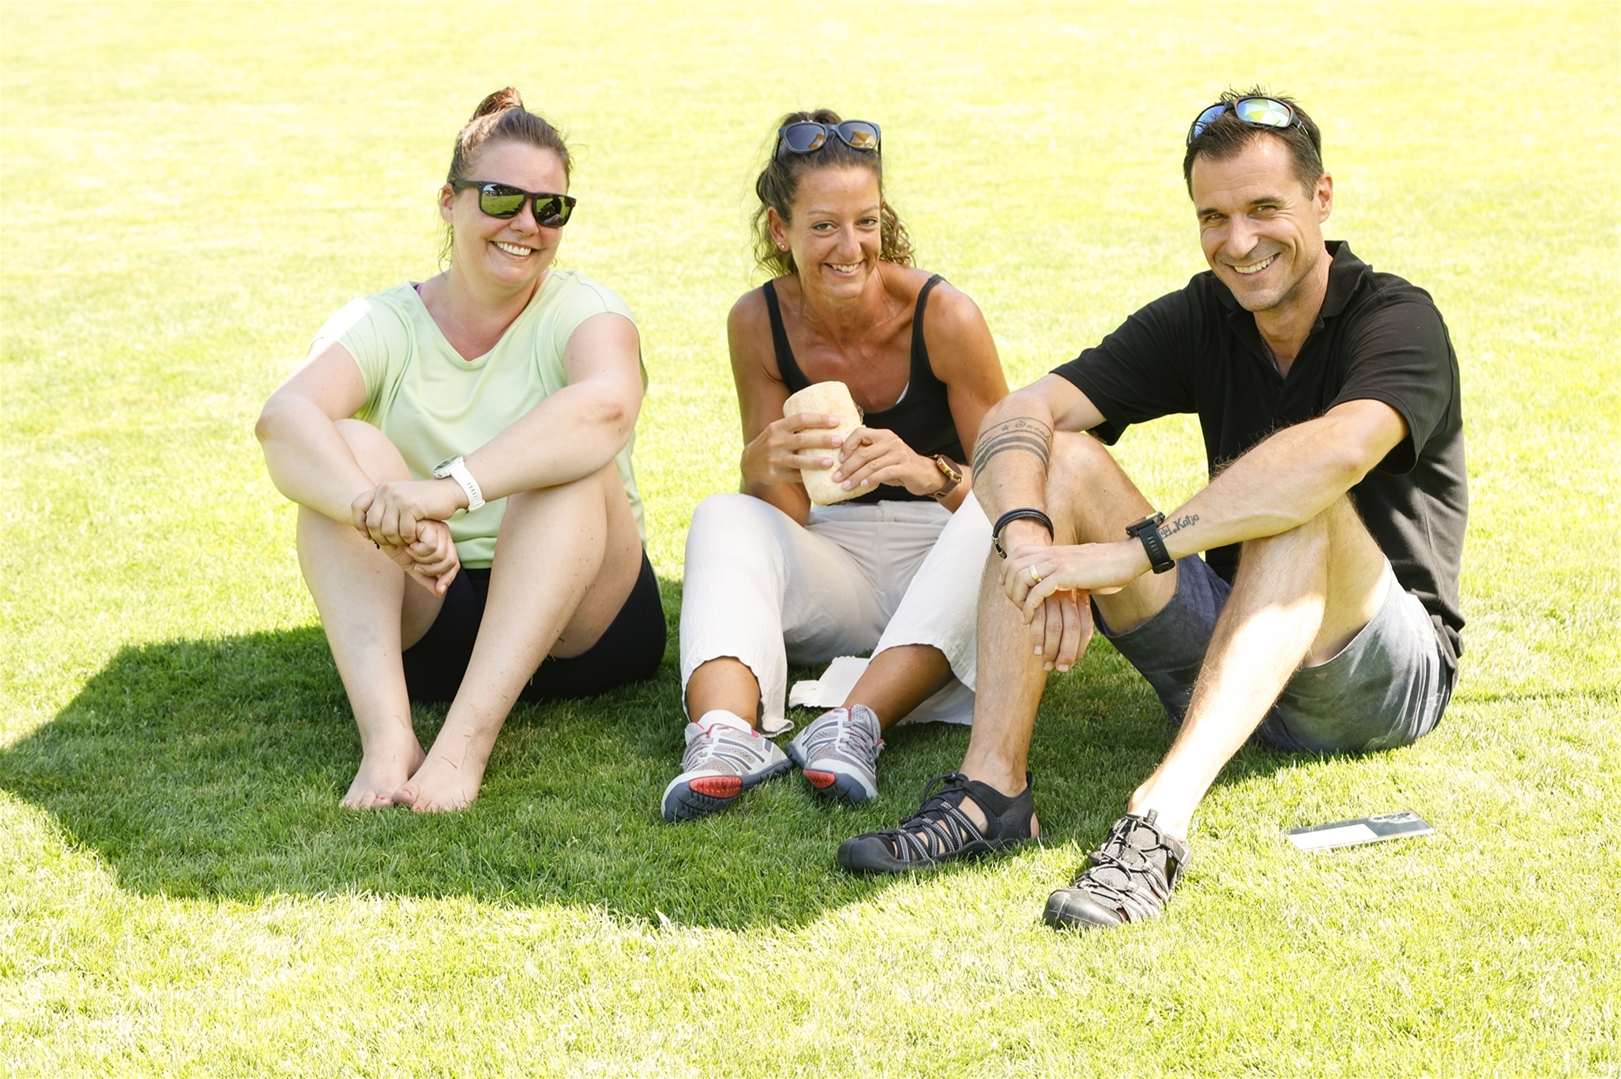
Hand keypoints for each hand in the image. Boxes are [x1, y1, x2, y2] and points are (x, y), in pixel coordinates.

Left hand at [351, 478, 464, 548]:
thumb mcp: (398, 500)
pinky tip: (415, 537)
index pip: (357, 506)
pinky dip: (409, 539)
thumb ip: (383, 509)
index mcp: (380, 488)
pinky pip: (404, 531)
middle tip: (394, 542)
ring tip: (405, 540)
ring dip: (397, 540)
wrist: (447, 492)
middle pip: (372, 523)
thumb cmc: (423, 502)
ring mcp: (398, 497)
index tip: (369, 535)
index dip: (359, 524)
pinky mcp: (411, 506)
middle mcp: (386, 490)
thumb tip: (365, 530)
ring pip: (387, 530)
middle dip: (382, 538)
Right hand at [378, 518, 460, 594]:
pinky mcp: (429, 524)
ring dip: (420, 558)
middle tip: (415, 563)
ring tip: (410, 550)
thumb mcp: (412, 565)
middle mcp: (443, 533)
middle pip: (450, 561)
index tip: (439, 589)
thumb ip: (426, 578)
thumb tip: (439, 592)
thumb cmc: (396, 546)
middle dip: (430, 569)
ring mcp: (437, 527)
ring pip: (440, 555)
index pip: (454, 564)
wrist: (380, 532)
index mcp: (442, 543)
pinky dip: (417, 550)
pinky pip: (431, 546)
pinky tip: (408, 543)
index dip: (448, 578)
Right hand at [741, 411, 844, 487]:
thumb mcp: (778, 430)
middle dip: (822, 440)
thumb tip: (830, 422)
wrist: (749, 464)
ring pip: (798, 461)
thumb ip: (797, 427)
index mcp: (778, 427)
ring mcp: (774, 459)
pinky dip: (808, 477)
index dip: (819, 419)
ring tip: (830, 462)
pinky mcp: (775, 475)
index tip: (836, 421)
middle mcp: (775, 442)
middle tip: (839, 441)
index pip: (800, 419)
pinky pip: (794, 477)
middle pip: (802, 440)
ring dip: (815, 462)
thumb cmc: (772, 443)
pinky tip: (820, 477)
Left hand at [832, 426, 937, 494]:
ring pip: (872, 465)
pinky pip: (884, 473)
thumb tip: (842, 465)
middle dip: (847, 467)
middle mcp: (891, 441)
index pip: (860, 433)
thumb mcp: (882, 456)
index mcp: (883, 435)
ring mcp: (899, 453)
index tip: (839, 459)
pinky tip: (864, 485)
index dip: (847, 445)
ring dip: (856, 477)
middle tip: (836, 477)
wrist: (925, 474)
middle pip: (863, 453)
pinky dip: (872, 480)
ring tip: (846, 485)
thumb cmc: (899, 466)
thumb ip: (867, 455)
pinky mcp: (906, 467)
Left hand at [1003, 539, 1144, 620]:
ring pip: (1020, 576)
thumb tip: (1060, 586)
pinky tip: (1029, 618)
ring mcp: (1057, 563)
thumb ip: (1065, 573)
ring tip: (1022, 613)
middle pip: (1011, 565)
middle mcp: (1051, 554)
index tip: (1009, 589)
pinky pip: (1037, 591)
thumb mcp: (1079, 567)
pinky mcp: (1066, 575)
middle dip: (1008, 587)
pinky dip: (1029, 606)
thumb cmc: (1107, 567)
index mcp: (1052, 551)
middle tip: (1014, 605)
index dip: (1007, 572)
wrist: (1127, 558)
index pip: (1016, 555)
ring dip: (1016, 598)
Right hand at [1030, 590, 1091, 672]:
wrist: (1033, 566)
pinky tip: (1035, 650)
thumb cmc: (1051, 589)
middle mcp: (1068, 595)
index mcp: (1080, 598)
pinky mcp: (1035, 594)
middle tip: (1060, 669)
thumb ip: (1070, 619)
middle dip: (1067, 652)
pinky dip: (1037, 638)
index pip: (1086, 628)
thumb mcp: (1066, 599)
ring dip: (1050, 649)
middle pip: (1073, 629)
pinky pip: (1038, 619)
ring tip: (1045, 665)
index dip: (1080, 649)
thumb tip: (1072, 657)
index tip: (1072, 663)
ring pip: (1055, 627)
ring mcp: (1052, 594)